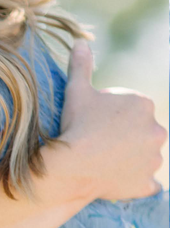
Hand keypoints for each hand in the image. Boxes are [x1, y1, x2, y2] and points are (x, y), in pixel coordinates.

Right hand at [56, 40, 164, 203]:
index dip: (116, 116)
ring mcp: (153, 159)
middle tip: (103, 144)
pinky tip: (125, 181)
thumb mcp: (77, 91)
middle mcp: (157, 130)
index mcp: (144, 105)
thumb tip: (80, 43)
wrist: (70, 166)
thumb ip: (82, 66)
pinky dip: (139, 184)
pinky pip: (148, 184)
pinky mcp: (146, 183)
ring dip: (135, 159)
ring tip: (110, 163)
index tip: (99, 124)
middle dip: (130, 137)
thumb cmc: (74, 127)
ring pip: (148, 157)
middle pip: (144, 132)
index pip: (134, 110)